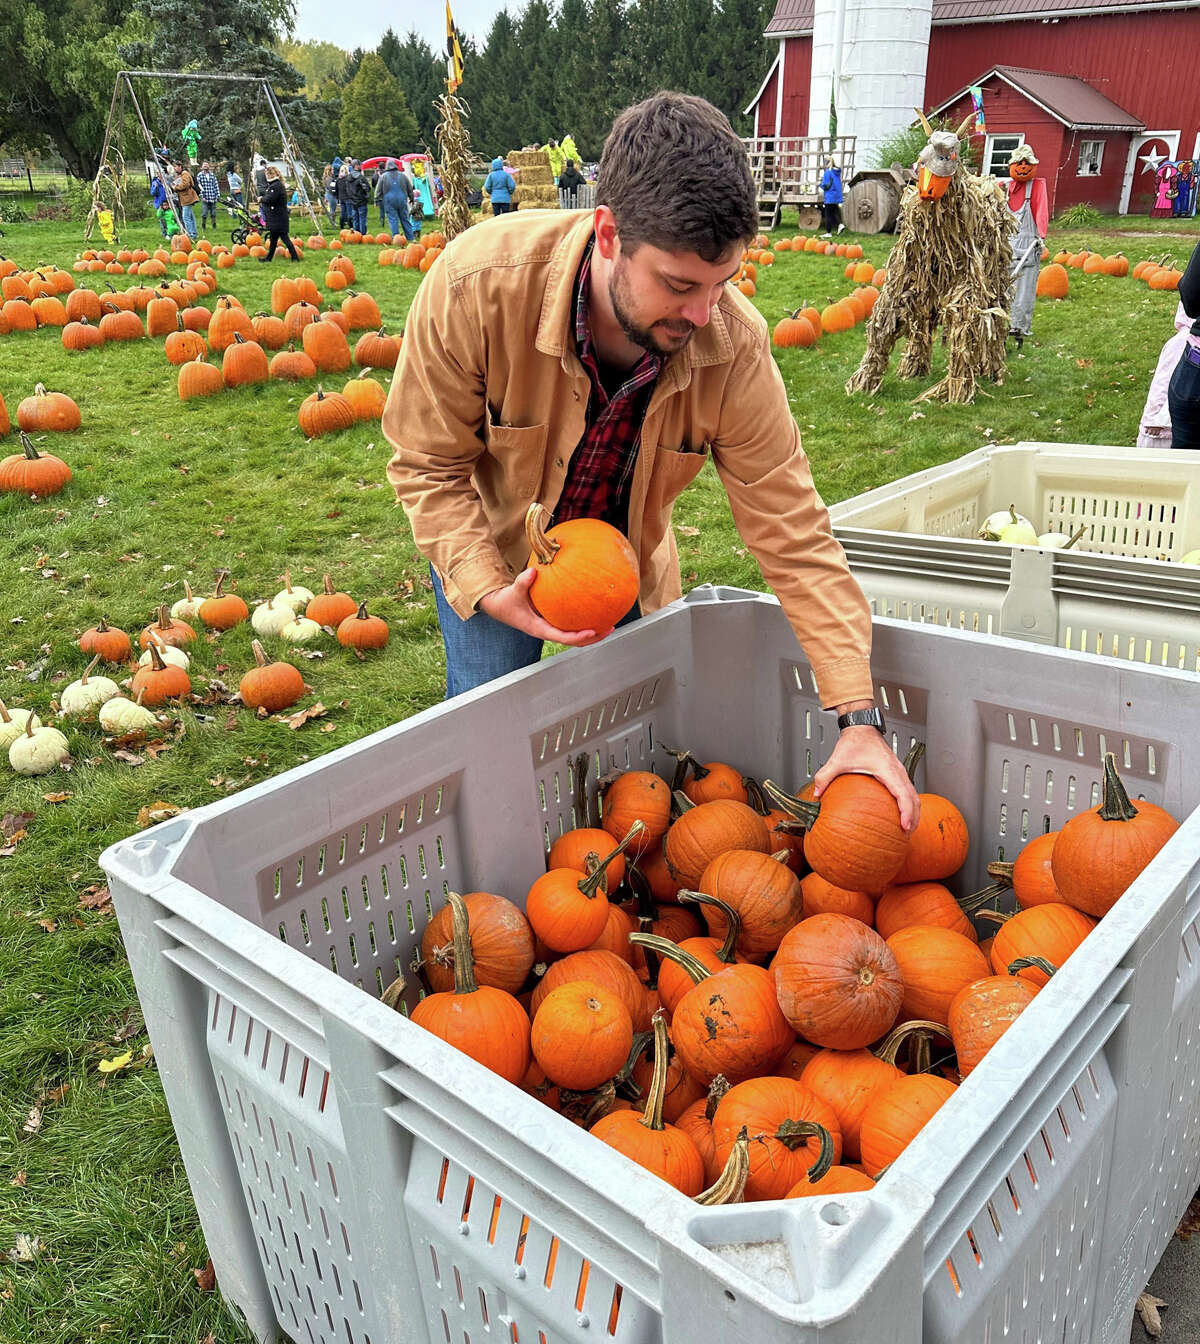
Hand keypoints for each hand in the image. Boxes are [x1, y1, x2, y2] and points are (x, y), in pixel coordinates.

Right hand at [477, 568, 613, 645]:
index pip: (563, 638)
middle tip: (610, 628)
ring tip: (610, 624)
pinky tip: (595, 611)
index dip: (578, 637)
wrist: (500, 606)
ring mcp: (551, 628)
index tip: (592, 631)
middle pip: (575, 641)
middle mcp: (548, 631)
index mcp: (540, 629)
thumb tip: (533, 571)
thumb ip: (523, 582)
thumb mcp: (513, 591)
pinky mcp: (553, 622)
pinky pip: (571, 625)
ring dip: (593, 632)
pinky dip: (584, 622)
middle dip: (594, 637)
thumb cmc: (507, 601)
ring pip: (575, 636)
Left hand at [812, 727, 920, 831]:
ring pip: (914, 795)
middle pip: (914, 798)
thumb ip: (825, 777)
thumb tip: (817, 795)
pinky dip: (909, 804)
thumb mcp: (838, 760)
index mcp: (887, 770)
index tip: (904, 826)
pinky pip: (908, 791)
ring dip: (914, 812)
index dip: (907, 812)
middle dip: (914, 818)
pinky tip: (900, 813)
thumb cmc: (855, 740)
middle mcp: (897, 771)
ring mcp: (899, 772)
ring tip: (907, 828)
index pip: (903, 794)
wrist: (861, 727)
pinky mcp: (897, 773)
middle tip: (906, 834)